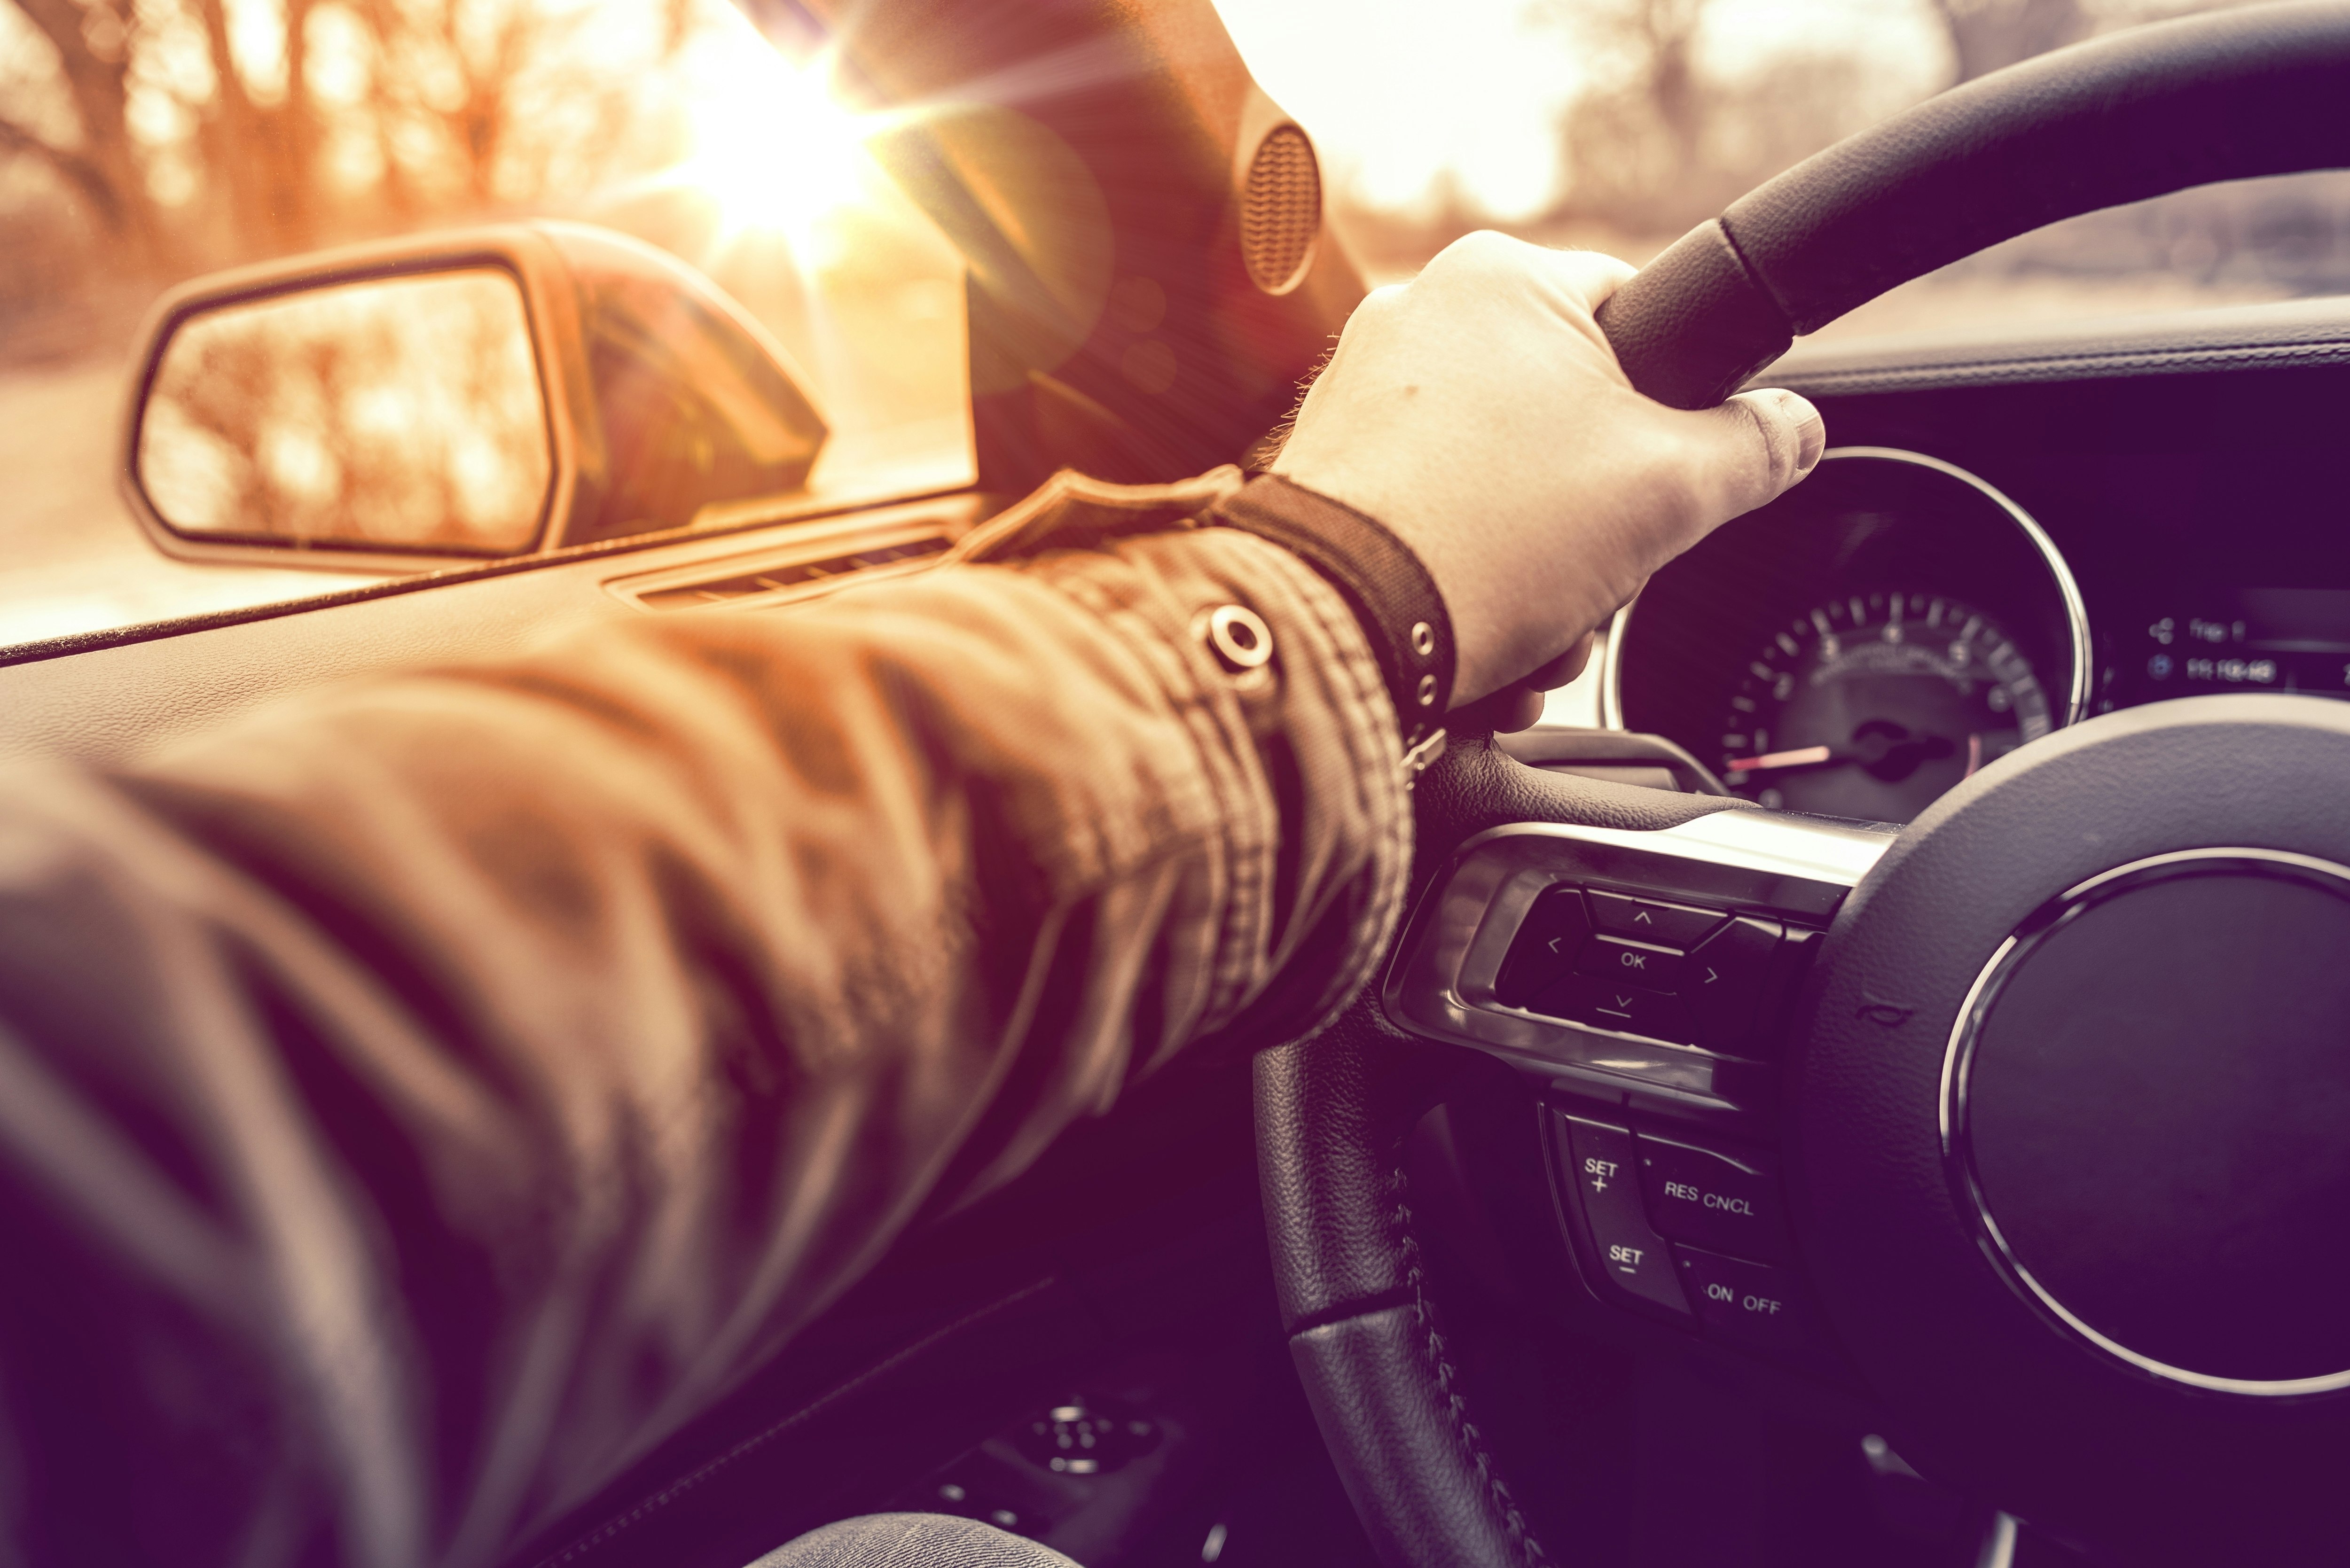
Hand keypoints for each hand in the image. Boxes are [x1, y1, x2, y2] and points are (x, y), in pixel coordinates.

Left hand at [1272, 232, 1824, 726]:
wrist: (1336, 632)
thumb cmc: (1486, 541)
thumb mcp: (1671, 490)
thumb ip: (1753, 449)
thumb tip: (1790, 430)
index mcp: (1502, 279)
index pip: (1640, 314)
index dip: (1674, 408)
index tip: (1669, 474)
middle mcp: (1415, 317)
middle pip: (1569, 421)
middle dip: (1597, 526)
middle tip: (1595, 574)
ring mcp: (1360, 397)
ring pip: (1501, 488)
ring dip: (1539, 575)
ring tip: (1529, 624)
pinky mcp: (1326, 475)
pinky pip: (1432, 524)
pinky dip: (1466, 587)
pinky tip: (1477, 642)